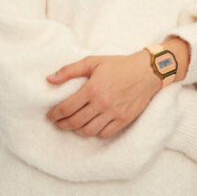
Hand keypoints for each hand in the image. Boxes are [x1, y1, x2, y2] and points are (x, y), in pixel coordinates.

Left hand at [45, 50, 161, 138]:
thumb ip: (69, 70)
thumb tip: (49, 79)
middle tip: (57, 123)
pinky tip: (92, 126)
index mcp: (92, 88)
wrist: (147, 71)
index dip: (55, 114)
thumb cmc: (119, 65)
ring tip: (74, 125)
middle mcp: (102, 103)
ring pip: (89, 131)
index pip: (67, 108)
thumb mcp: (93, 62)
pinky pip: (105, 134)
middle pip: (75, 122)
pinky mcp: (124, 119)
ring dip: (78, 130)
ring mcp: (114, 113)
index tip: (50, 116)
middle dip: (62, 125)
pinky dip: (95, 133)